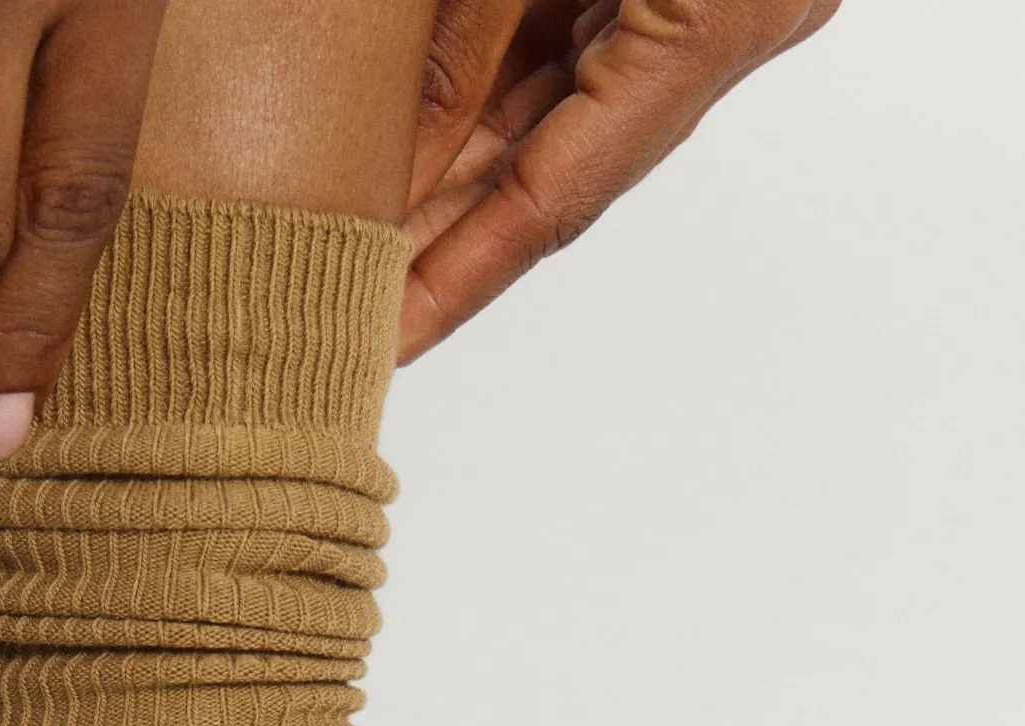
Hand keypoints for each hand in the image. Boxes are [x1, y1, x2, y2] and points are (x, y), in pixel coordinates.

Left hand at [401, 0, 842, 362]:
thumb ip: (468, 41)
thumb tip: (397, 159)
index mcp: (726, 12)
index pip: (557, 196)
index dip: (457, 279)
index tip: (385, 341)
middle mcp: (734, 20)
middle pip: (551, 171)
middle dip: (437, 239)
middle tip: (343, 300)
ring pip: (550, 112)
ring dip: (452, 170)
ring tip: (357, 227)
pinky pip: (568, 46)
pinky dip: (486, 88)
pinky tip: (410, 135)